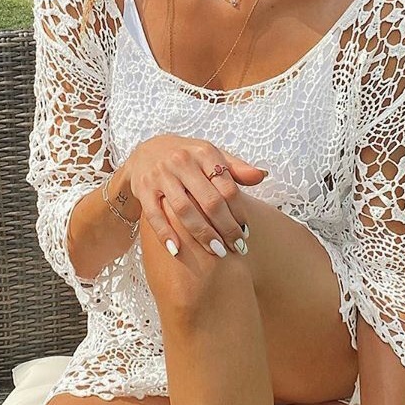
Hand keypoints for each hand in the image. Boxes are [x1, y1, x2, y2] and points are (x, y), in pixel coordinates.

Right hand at [125, 135, 268, 258]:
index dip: (239, 212)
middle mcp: (182, 162)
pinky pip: (155, 215)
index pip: (227, 187)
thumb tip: (262, 175)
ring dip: (202, 234)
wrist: (146, 151)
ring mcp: (160, 176)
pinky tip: (178, 251)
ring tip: (218, 252)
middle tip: (238, 248)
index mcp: (204, 153)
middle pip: (209, 201)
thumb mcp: (210, 156)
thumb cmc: (187, 158)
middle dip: (226, 228)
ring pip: (184, 210)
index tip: (247, 232)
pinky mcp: (143, 189)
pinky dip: (165, 234)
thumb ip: (236, 168)